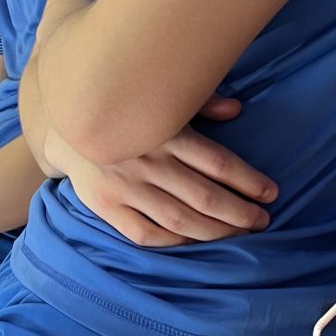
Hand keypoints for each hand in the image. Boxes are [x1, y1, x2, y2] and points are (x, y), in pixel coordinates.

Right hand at [64, 96, 277, 246]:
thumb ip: (199, 101)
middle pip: (204, 197)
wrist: (64, 121)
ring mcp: (124, 187)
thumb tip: (237, 110)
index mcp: (164, 131)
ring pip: (180, 220)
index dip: (249, 181)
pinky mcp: (105, 205)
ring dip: (216, 231)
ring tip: (239, 234)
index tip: (271, 193)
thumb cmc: (124, 107)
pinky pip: (145, 234)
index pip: (218, 163)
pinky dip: (174, 241)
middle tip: (262, 221)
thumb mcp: (160, 95)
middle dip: (240, 213)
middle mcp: (146, 161)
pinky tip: (194, 240)